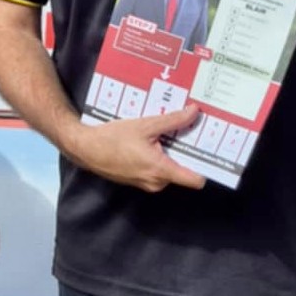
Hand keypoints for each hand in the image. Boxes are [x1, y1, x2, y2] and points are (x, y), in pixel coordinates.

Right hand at [67, 105, 206, 192]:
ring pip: (168, 169)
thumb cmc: (113, 137)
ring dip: (169, 153)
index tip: (210, 150)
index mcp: (161, 170)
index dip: (206, 166)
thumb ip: (172, 120)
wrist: (85, 148)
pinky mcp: (137, 180)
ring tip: (165, 132)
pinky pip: (155, 170)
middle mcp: (157, 182)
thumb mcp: (145, 125)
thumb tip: (194, 112)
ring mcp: (146, 183)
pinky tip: (149, 141)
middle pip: (182, 171)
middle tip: (189, 132)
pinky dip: (157, 157)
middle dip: (185, 153)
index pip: (196, 179)